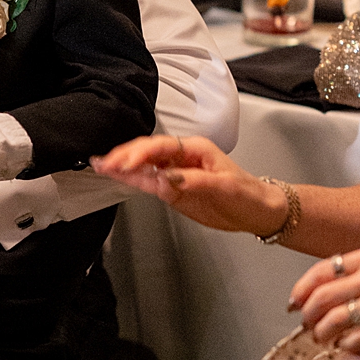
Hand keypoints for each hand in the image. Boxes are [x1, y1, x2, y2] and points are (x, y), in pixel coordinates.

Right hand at [91, 135, 288, 236]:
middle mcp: (182, 157)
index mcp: (195, 149)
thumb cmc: (247, 194)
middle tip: (105, 164)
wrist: (258, 212)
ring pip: (144, 164)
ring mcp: (175, 172)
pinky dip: (131, 179)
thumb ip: (193, 181)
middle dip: (125, 156)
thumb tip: (165, 178)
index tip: (127, 165)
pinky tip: (116, 176)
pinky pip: (148, 181)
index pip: (160, 147)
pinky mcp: (173, 188)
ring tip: (101, 165)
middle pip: (147, 151)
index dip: (141, 154)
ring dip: (122, 165)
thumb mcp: (224, 186)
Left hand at [291, 247, 359, 351]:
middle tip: (306, 327)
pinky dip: (348, 345)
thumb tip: (330, 285)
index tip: (292, 303)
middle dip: (307, 316)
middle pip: (322, 298)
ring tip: (322, 341)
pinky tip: (347, 348)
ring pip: (337, 320)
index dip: (300, 290)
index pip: (320, 272)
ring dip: (323, 334)